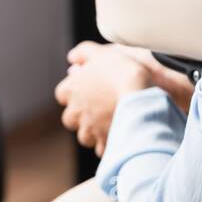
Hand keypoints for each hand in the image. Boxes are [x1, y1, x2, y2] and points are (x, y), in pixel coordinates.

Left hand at [54, 42, 154, 156]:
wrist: (139, 95)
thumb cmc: (120, 71)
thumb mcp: (101, 53)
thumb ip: (83, 52)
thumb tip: (72, 58)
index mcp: (71, 90)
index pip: (62, 93)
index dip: (75, 91)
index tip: (88, 88)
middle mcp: (75, 112)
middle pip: (70, 118)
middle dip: (81, 115)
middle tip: (98, 108)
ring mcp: (89, 129)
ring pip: (84, 136)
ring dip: (93, 131)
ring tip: (110, 123)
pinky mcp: (104, 142)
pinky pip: (101, 148)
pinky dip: (108, 144)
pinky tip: (118, 136)